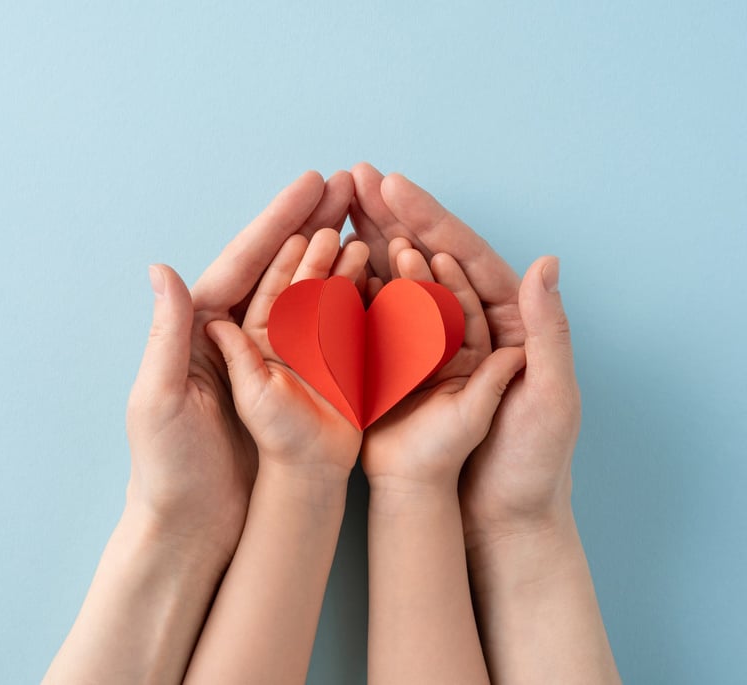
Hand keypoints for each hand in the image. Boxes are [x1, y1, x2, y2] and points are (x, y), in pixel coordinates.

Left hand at [184, 229, 369, 684]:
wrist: (197, 531)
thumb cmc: (168, 470)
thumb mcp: (157, 399)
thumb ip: (169, 335)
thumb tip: (164, 269)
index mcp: (201, 332)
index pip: (243, 262)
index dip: (279, 220)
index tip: (314, 181)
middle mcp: (237, 339)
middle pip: (282, 269)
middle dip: (316, 223)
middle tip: (353, 184)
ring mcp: (272, 364)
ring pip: (313, 297)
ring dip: (342, 257)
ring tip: (375, 220)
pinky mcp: (299, 392)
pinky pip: (331, 340)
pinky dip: (356, 307)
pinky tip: (383, 279)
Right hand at [348, 164, 575, 537]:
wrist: (496, 519)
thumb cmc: (531, 463)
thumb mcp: (550, 396)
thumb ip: (547, 331)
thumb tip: (545, 263)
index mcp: (507, 320)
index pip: (464, 255)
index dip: (428, 218)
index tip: (391, 185)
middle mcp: (467, 322)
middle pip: (426, 256)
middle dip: (390, 215)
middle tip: (353, 175)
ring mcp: (430, 344)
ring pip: (395, 281)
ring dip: (365, 239)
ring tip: (332, 202)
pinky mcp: (401, 370)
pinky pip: (374, 321)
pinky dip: (350, 288)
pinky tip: (324, 259)